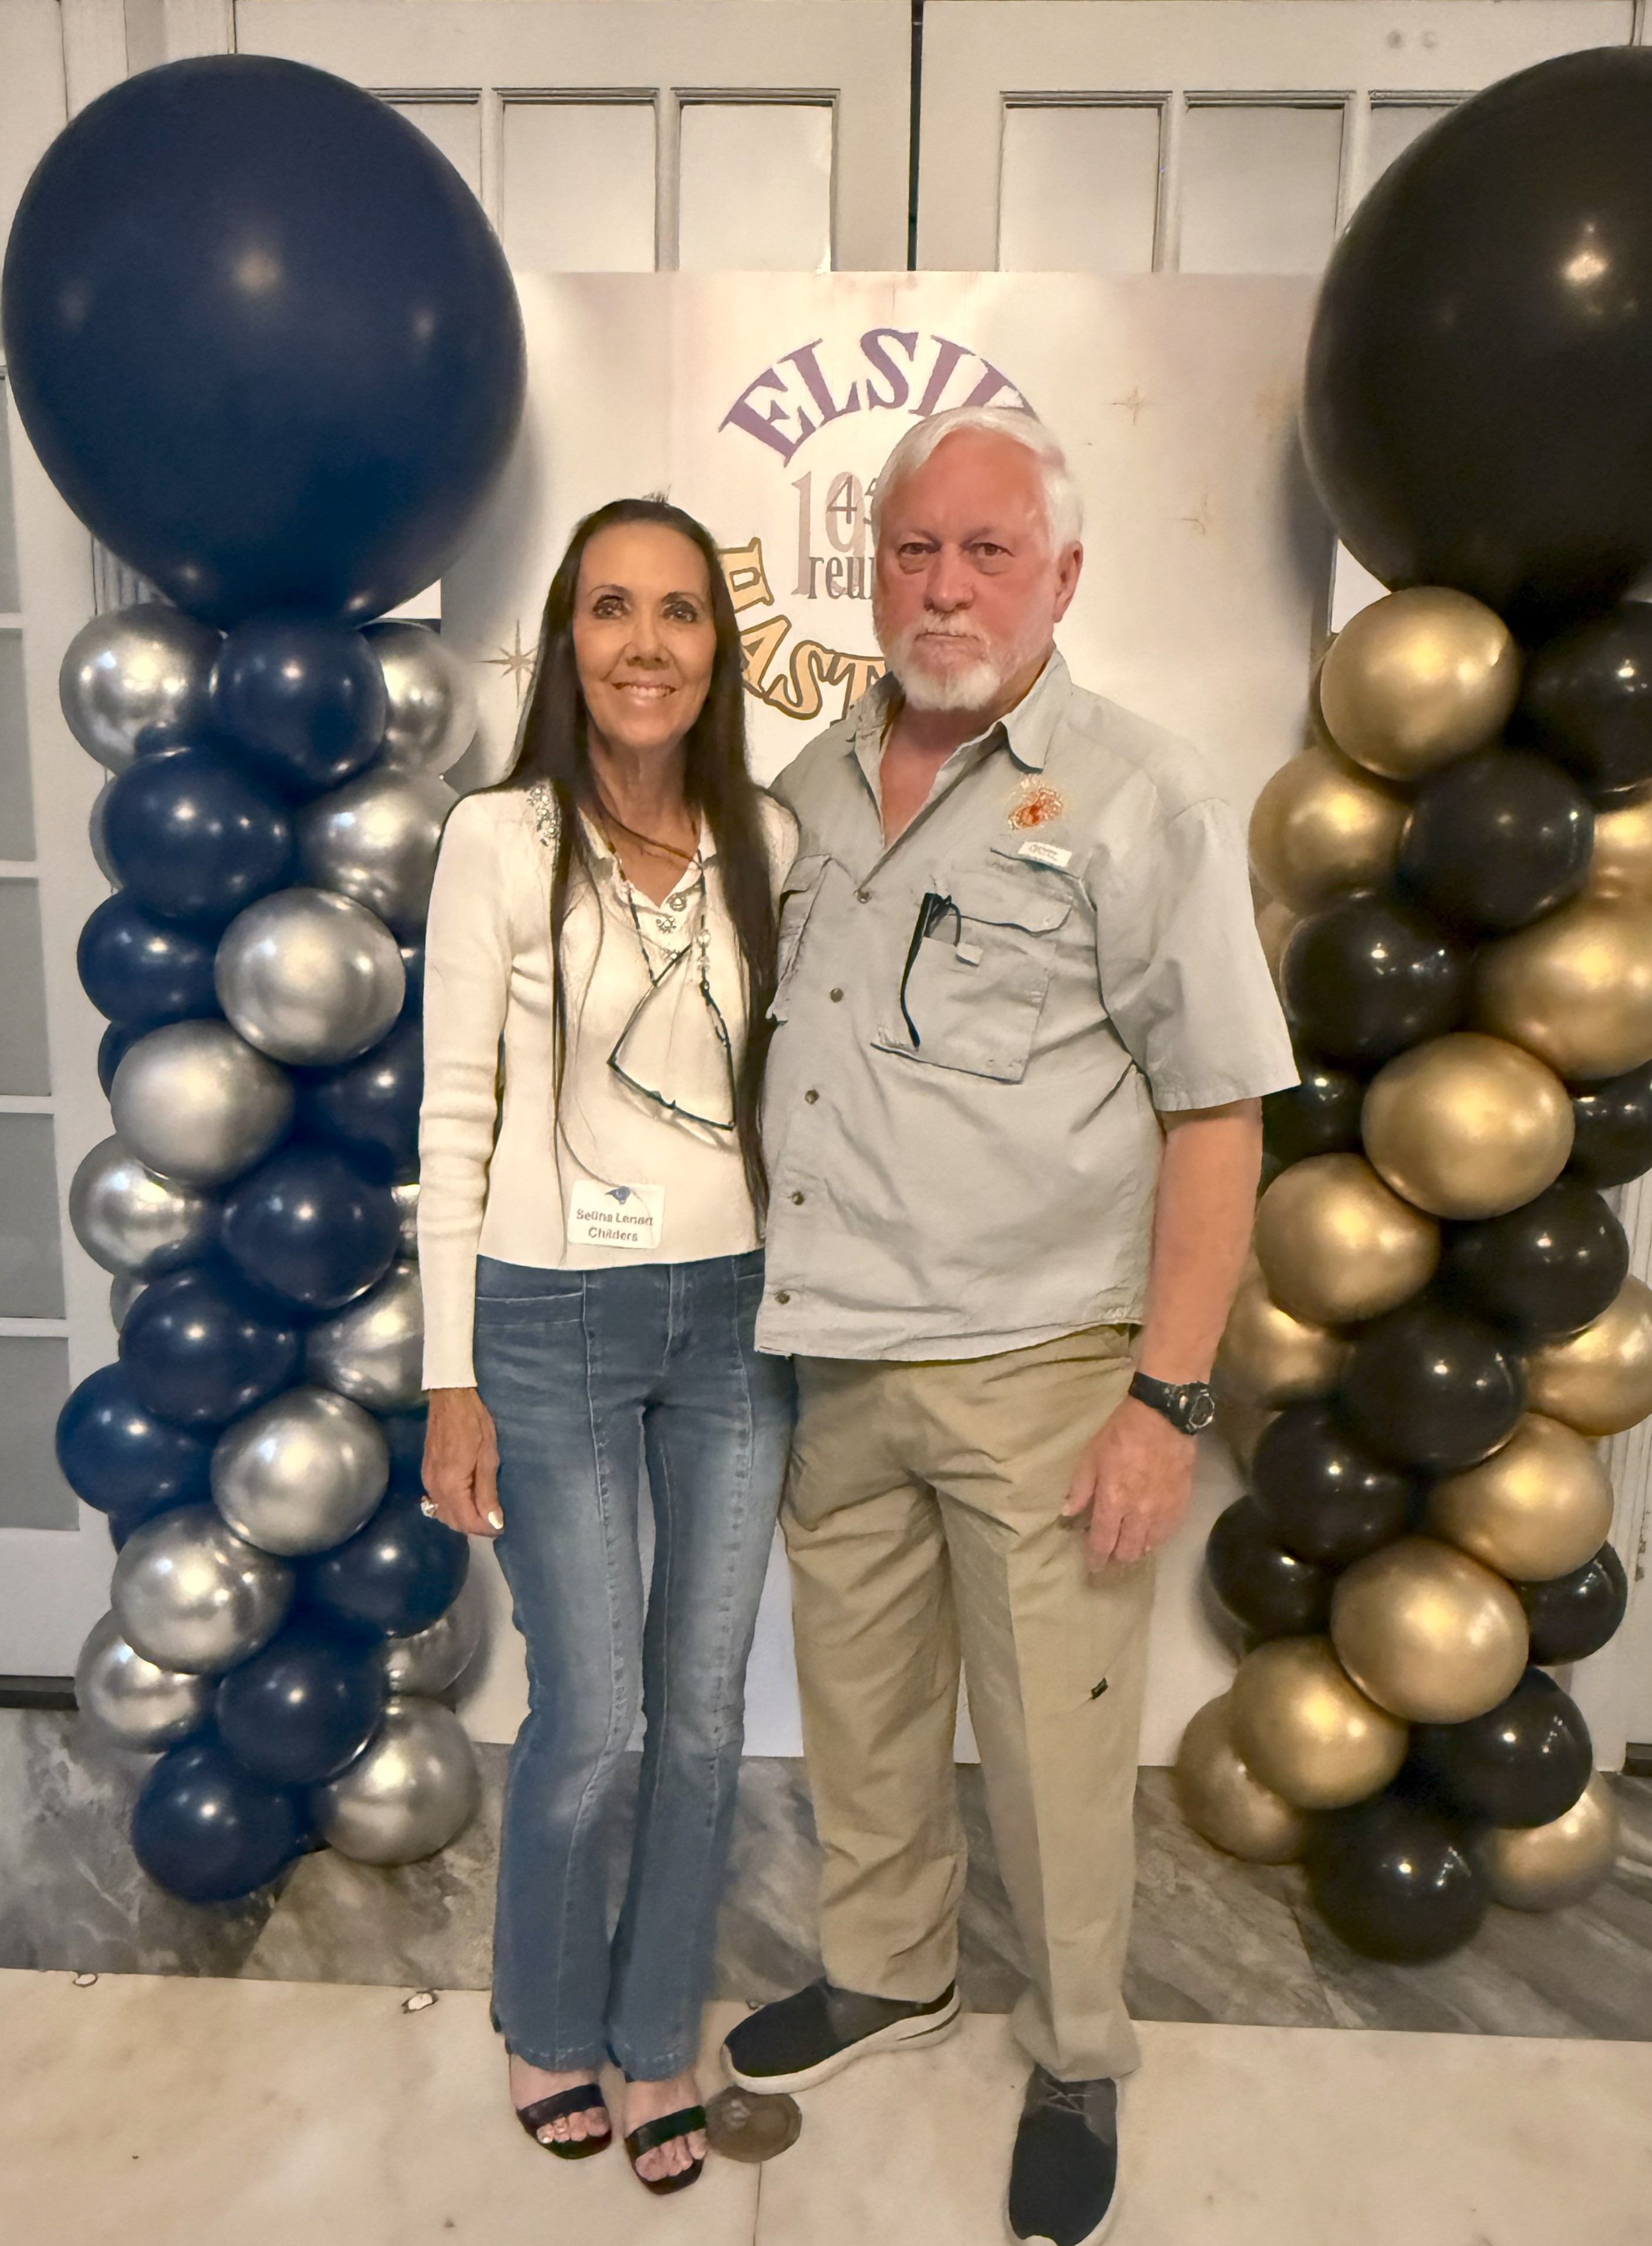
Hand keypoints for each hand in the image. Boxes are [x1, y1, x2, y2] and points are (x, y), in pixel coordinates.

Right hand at [422, 1387, 502, 1537]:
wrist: (450, 1398)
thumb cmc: (475, 1423)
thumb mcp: (488, 1457)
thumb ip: (488, 1492)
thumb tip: (493, 1522)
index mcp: (450, 1485)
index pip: (466, 1521)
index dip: (485, 1529)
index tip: (502, 1528)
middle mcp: (434, 1487)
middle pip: (452, 1521)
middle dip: (474, 1527)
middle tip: (496, 1522)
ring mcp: (428, 1480)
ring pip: (443, 1513)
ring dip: (463, 1518)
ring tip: (485, 1513)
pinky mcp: (427, 1473)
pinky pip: (438, 1501)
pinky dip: (453, 1507)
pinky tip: (468, 1501)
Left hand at [1062, 1394, 1195, 1569]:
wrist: (1163, 1419)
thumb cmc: (1121, 1435)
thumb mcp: (1091, 1456)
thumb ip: (1080, 1489)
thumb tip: (1068, 1514)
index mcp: (1113, 1501)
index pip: (1102, 1542)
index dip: (1095, 1558)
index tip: (1092, 1565)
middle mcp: (1138, 1513)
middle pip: (1127, 1552)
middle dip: (1115, 1558)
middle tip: (1109, 1555)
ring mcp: (1162, 1512)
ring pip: (1148, 1547)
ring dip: (1135, 1550)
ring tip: (1127, 1545)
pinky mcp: (1180, 1506)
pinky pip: (1167, 1535)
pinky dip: (1155, 1539)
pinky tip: (1148, 1534)